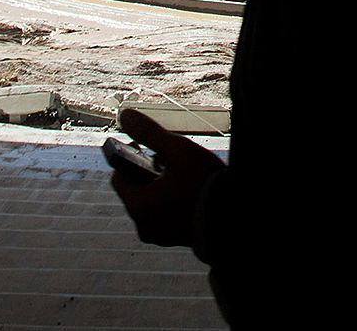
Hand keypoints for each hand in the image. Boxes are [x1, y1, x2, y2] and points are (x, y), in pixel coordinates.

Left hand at [109, 108, 225, 247]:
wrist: (237, 221)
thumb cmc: (207, 186)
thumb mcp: (180, 152)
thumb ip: (151, 133)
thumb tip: (125, 115)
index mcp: (139, 204)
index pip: (119, 177)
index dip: (128, 158)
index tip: (144, 148)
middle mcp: (144, 224)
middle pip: (134, 192)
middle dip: (146, 174)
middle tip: (167, 161)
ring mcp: (159, 236)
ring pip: (149, 205)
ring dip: (158, 189)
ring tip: (180, 177)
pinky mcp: (174, 241)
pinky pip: (162, 218)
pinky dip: (168, 205)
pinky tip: (189, 193)